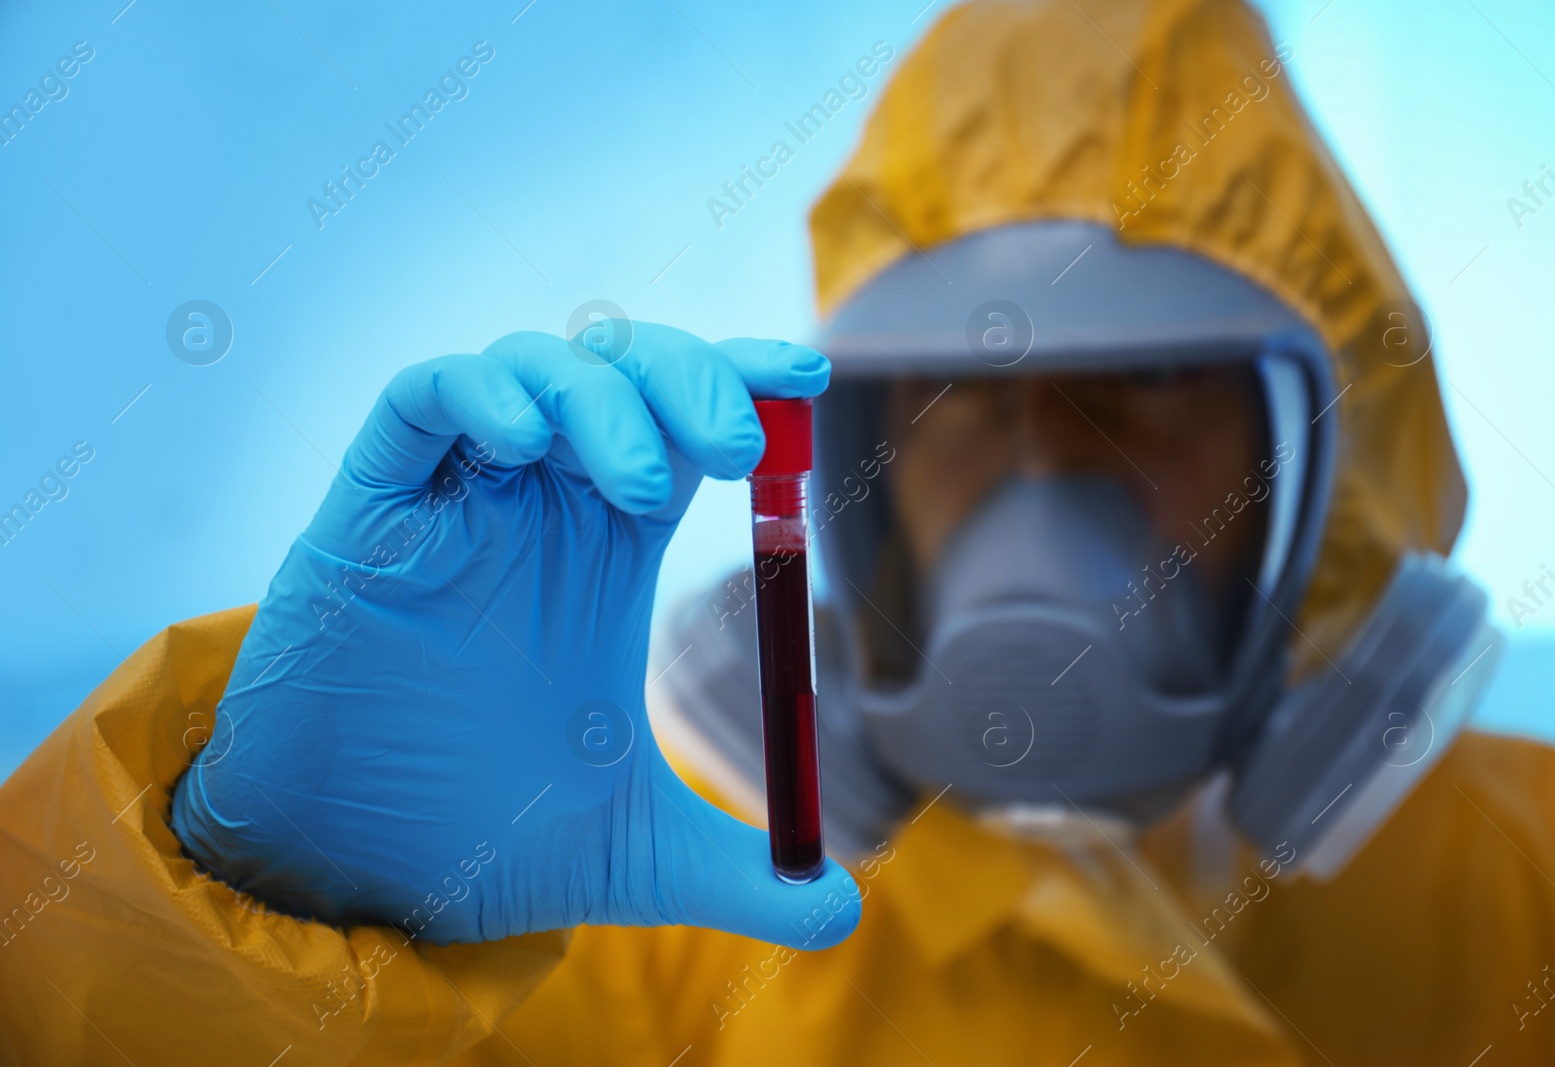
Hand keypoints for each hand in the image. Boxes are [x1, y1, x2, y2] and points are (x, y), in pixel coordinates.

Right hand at [171, 324, 860, 948]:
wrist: (343, 873)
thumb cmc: (477, 837)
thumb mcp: (634, 855)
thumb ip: (742, 875)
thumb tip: (845, 910)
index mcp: (606, 551)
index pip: (685, 424)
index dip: (743, 384)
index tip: (805, 378)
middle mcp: (537, 507)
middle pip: (623, 376)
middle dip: (687, 378)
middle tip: (738, 447)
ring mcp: (455, 500)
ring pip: (532, 369)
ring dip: (597, 396)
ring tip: (641, 483)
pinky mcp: (369, 513)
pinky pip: (417, 403)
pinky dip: (474, 393)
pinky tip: (518, 442)